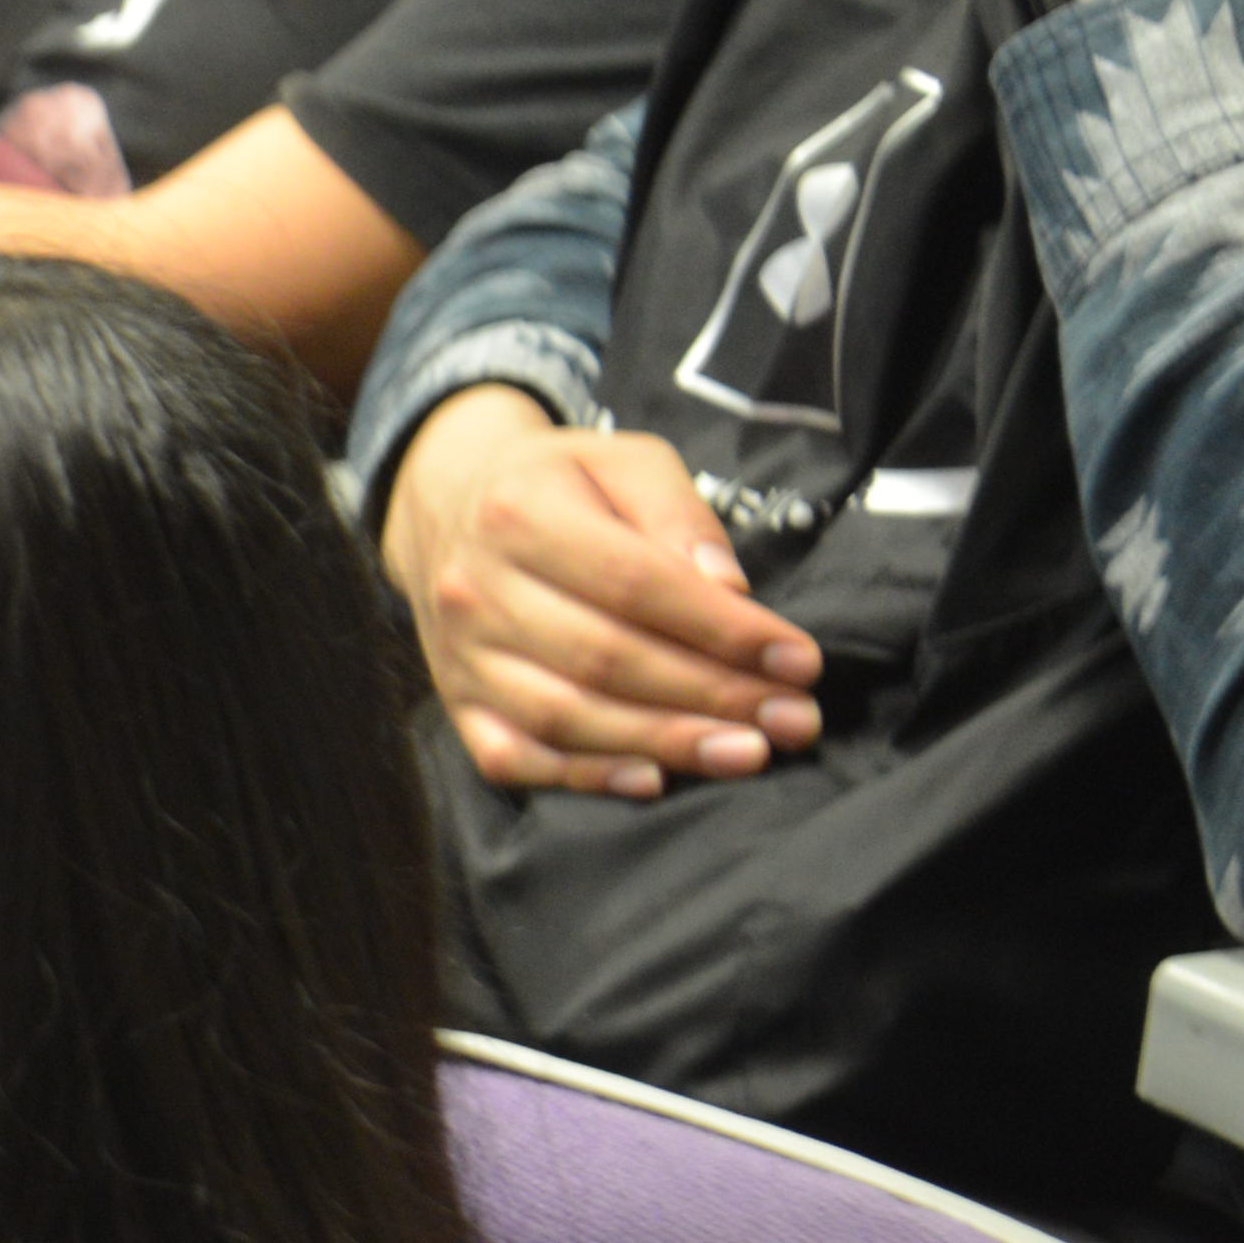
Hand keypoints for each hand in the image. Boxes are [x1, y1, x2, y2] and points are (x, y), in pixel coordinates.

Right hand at [377, 389, 824, 797]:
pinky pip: (513, 758)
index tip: (798, 660)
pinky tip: (652, 781)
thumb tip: (729, 591)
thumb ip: (679, 514)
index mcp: (521, 514)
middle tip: (793, 720)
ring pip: (565, 716)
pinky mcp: (457, 704)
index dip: (722, 629)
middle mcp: (478, 590)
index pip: (636, 583)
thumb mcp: (623, 462)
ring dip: (664, 743)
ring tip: (747, 754)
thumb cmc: (559, 485)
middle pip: (606, 659)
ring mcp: (462, 655)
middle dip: (713, 696)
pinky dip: (583, 776)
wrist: (445, 506)